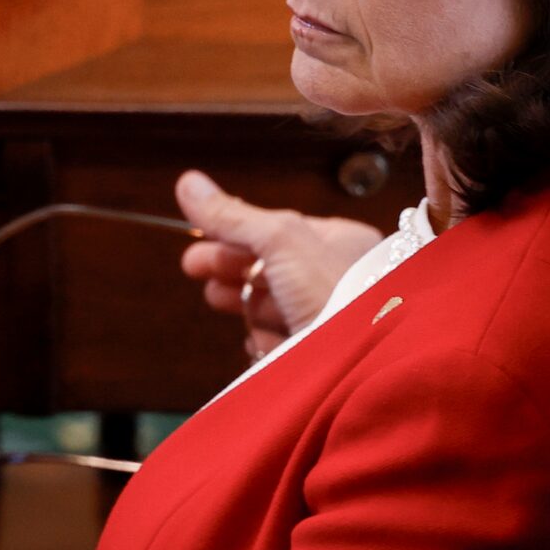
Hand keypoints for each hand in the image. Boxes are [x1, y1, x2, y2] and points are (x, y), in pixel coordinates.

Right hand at [175, 170, 388, 358]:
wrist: (362, 366)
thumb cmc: (332, 293)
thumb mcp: (280, 240)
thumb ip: (235, 217)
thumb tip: (188, 182)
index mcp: (345, 243)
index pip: (281, 232)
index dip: (235, 232)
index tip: (197, 240)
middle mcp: (345, 280)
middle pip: (275, 269)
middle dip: (232, 268)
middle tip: (194, 269)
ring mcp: (335, 321)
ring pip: (280, 308)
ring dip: (246, 304)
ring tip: (218, 299)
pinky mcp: (323, 357)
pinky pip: (288, 344)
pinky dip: (267, 340)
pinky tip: (254, 341)